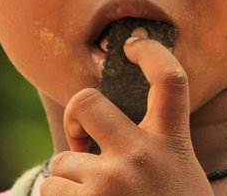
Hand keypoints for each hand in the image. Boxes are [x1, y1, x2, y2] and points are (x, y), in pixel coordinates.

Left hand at [40, 33, 213, 194]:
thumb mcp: (178, 174)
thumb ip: (151, 147)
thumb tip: (99, 130)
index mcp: (171, 142)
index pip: (171, 79)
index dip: (152, 53)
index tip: (135, 46)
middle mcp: (140, 155)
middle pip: (87, 102)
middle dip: (76, 119)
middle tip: (83, 145)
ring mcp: (110, 183)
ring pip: (60, 162)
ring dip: (67, 183)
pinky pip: (47, 193)